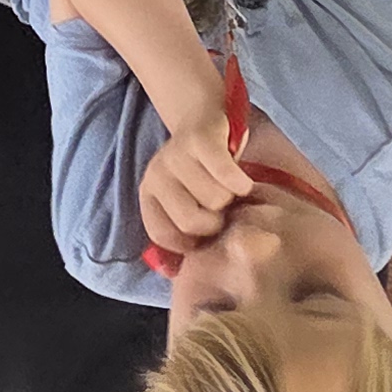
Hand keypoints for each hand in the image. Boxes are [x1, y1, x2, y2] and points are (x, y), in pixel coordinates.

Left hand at [140, 111, 253, 253]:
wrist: (202, 117)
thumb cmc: (199, 170)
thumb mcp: (183, 198)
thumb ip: (183, 228)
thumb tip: (185, 273)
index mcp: (149, 194)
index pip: (162, 234)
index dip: (189, 243)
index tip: (204, 237)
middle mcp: (156, 175)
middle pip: (191, 221)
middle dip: (215, 221)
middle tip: (221, 208)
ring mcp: (176, 156)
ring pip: (216, 199)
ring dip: (231, 197)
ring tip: (227, 185)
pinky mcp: (200, 139)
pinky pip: (226, 174)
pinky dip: (240, 182)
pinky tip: (242, 181)